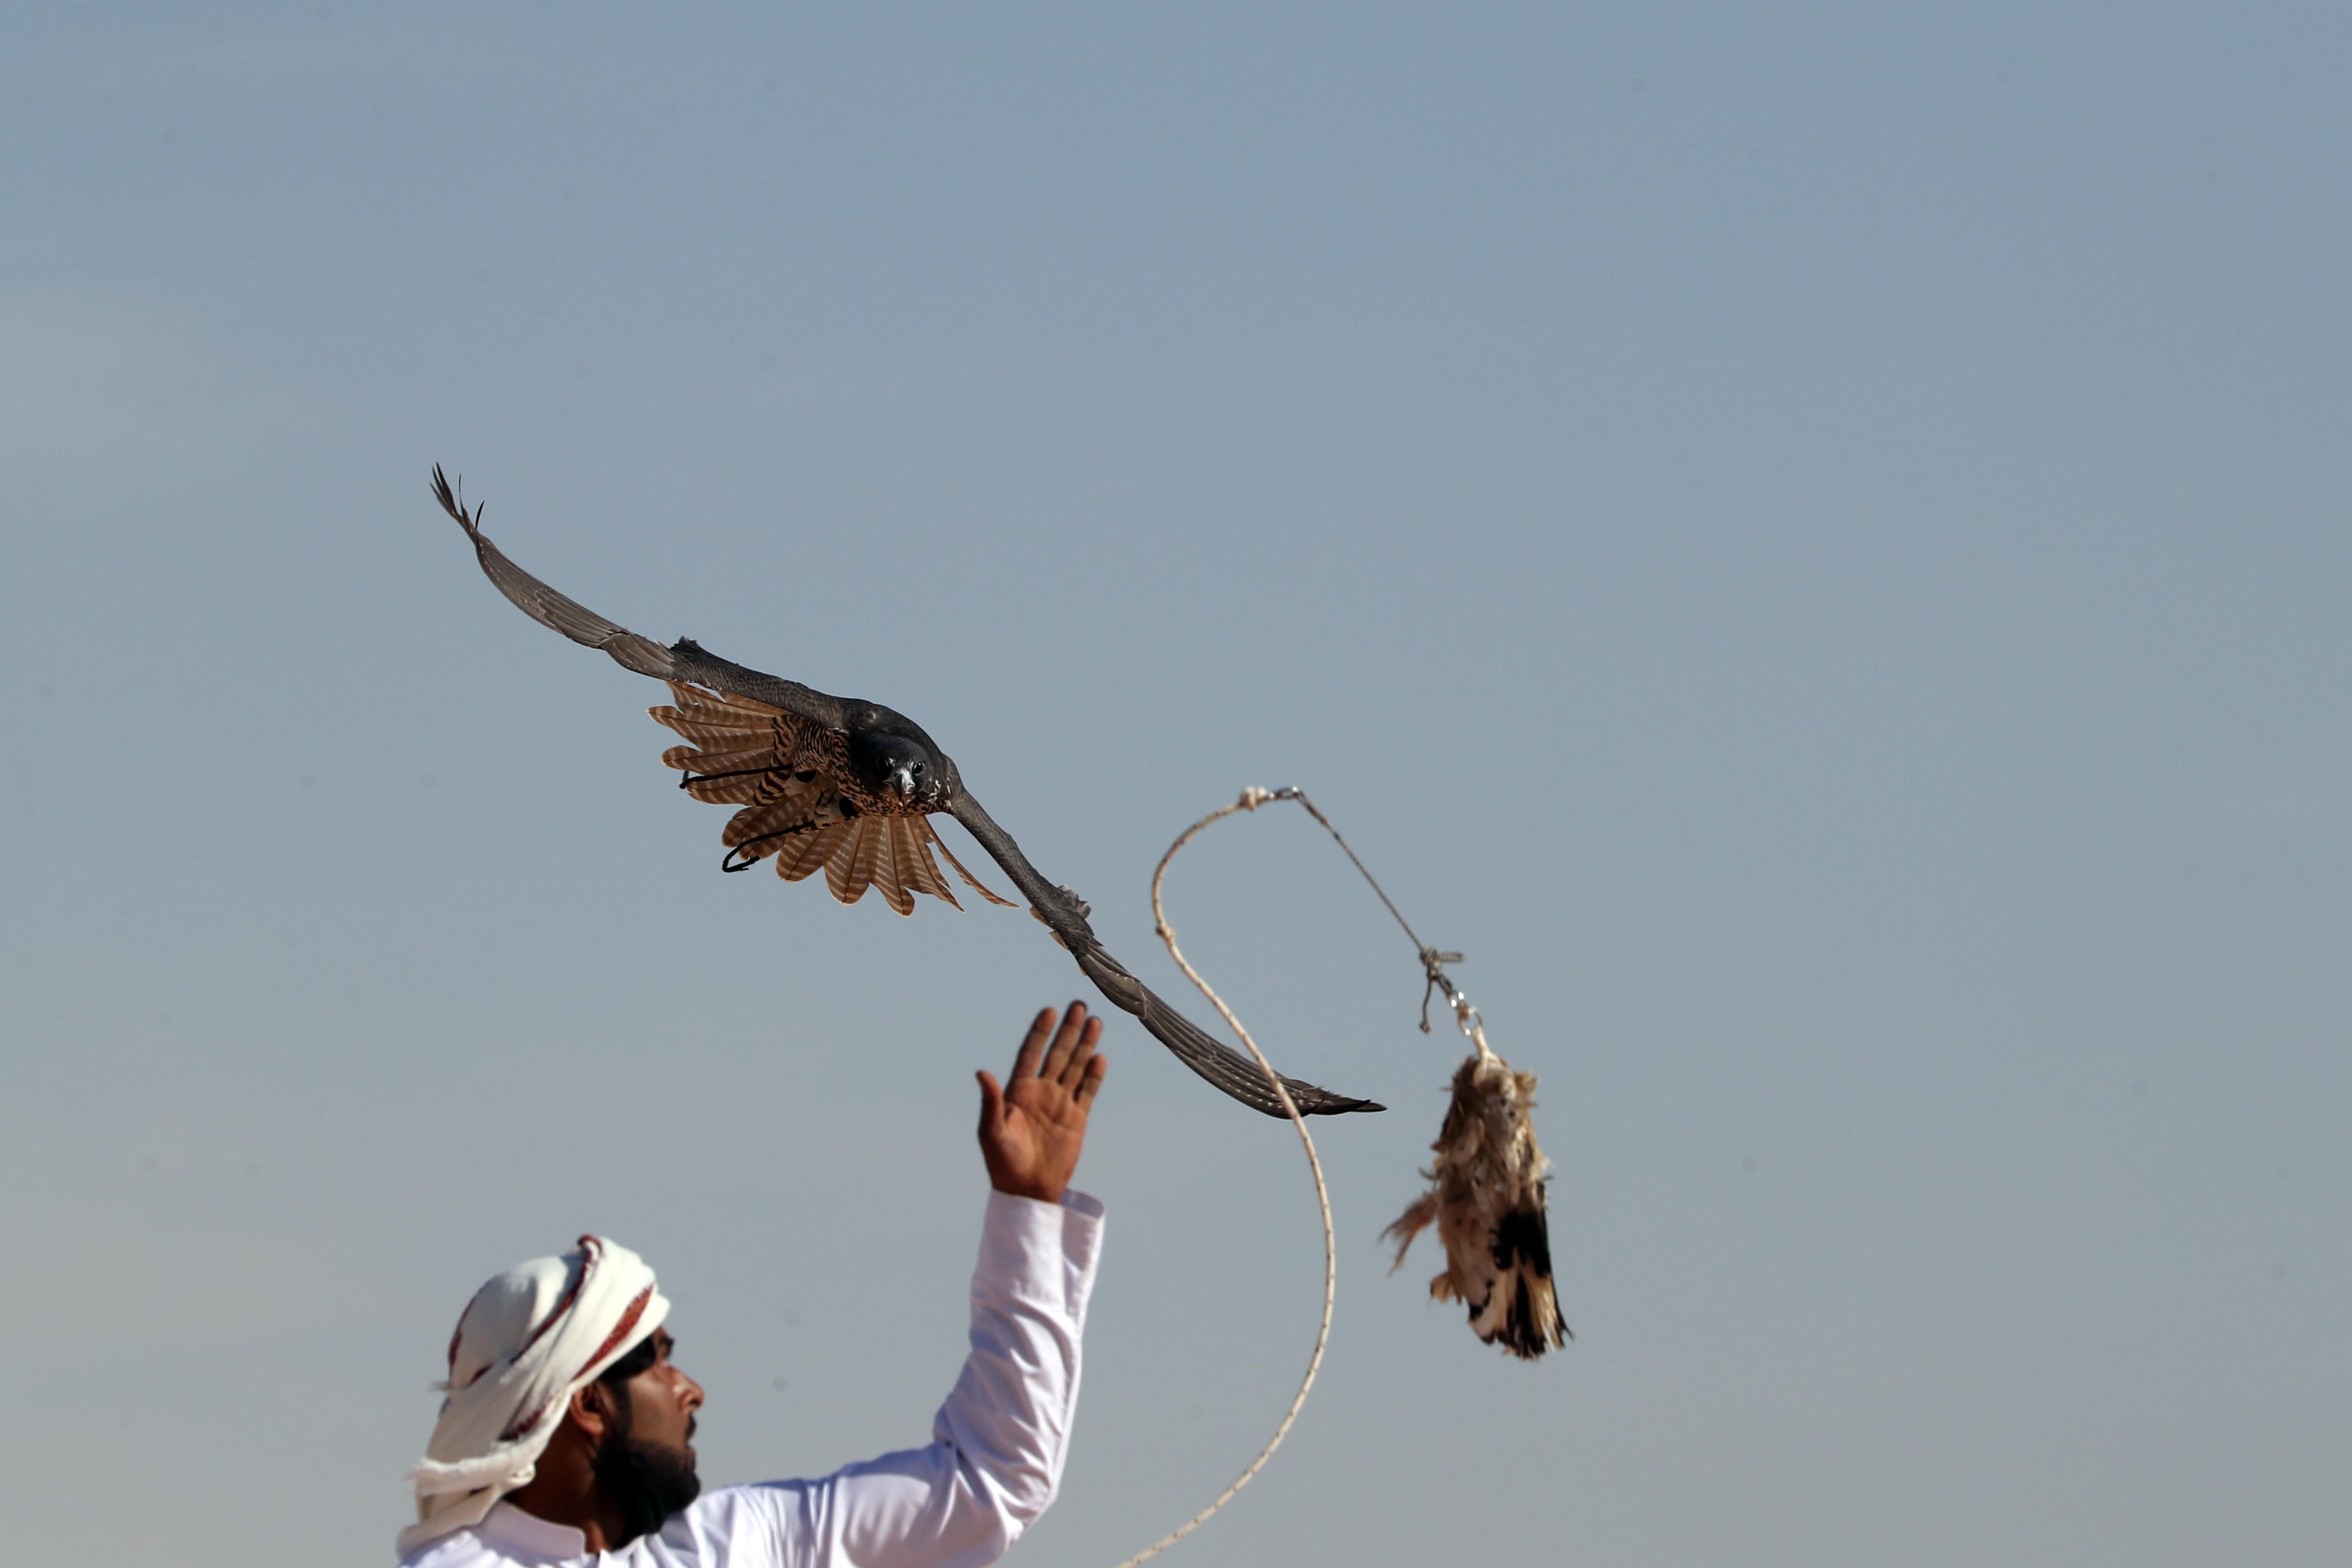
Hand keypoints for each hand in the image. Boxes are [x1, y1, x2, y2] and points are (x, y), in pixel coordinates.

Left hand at [977, 1002, 1106, 1203]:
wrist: (1026, 1189)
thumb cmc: (1002, 1161)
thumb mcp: (991, 1131)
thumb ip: (990, 1101)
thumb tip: (981, 1072)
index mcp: (1018, 1091)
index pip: (1030, 1053)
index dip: (1040, 1032)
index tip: (1049, 1011)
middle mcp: (1040, 1091)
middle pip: (1057, 1054)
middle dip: (1068, 1030)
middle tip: (1079, 1005)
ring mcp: (1060, 1103)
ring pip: (1075, 1067)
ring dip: (1084, 1045)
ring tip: (1096, 1021)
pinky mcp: (1076, 1118)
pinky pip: (1087, 1091)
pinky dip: (1094, 1076)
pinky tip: (1100, 1058)